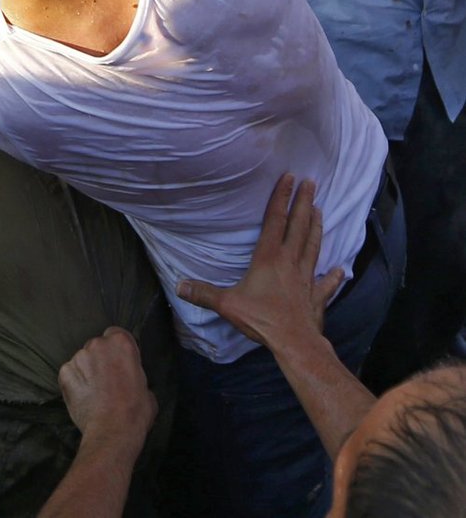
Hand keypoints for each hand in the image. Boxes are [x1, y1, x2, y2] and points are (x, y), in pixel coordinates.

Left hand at [58, 328, 156, 457]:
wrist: (112, 433)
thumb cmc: (136, 412)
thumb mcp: (147, 388)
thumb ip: (135, 374)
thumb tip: (130, 379)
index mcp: (121, 343)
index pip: (116, 335)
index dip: (117, 350)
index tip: (119, 364)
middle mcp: (98, 344)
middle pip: (97, 346)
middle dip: (100, 360)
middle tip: (106, 381)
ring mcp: (79, 357)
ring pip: (82, 360)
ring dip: (86, 371)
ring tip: (93, 393)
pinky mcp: (64, 373)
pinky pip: (69, 374)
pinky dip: (74, 383)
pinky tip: (82, 397)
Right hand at [177, 176, 343, 354]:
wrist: (294, 342)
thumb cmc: (262, 318)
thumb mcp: (227, 304)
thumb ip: (204, 293)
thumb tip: (178, 285)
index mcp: (268, 257)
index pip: (275, 220)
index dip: (281, 198)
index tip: (289, 177)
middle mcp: (289, 261)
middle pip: (298, 226)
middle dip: (304, 203)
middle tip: (311, 183)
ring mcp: (306, 278)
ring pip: (313, 246)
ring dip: (317, 227)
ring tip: (321, 210)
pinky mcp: (316, 296)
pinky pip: (326, 283)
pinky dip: (333, 276)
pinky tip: (340, 269)